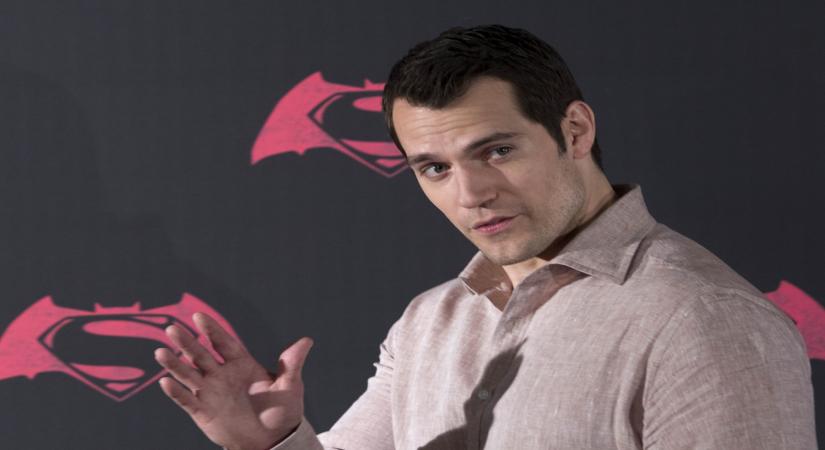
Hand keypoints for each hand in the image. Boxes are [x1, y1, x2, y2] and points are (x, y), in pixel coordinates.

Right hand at [154, 312, 312, 449]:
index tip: (199, 316)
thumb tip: (307, 341)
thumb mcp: (290, 385)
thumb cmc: (282, 409)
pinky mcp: (204, 412)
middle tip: (172, 328)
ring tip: (160, 351)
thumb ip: (292, 364)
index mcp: (241, 363)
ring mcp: (211, 392)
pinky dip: (176, 392)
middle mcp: (222, 375)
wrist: (272, 439)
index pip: (224, 342)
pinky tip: (165, 381)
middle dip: (187, 342)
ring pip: (189, 374)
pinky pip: (187, 400)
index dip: (212, 330)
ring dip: (175, 364)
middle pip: (201, 354)